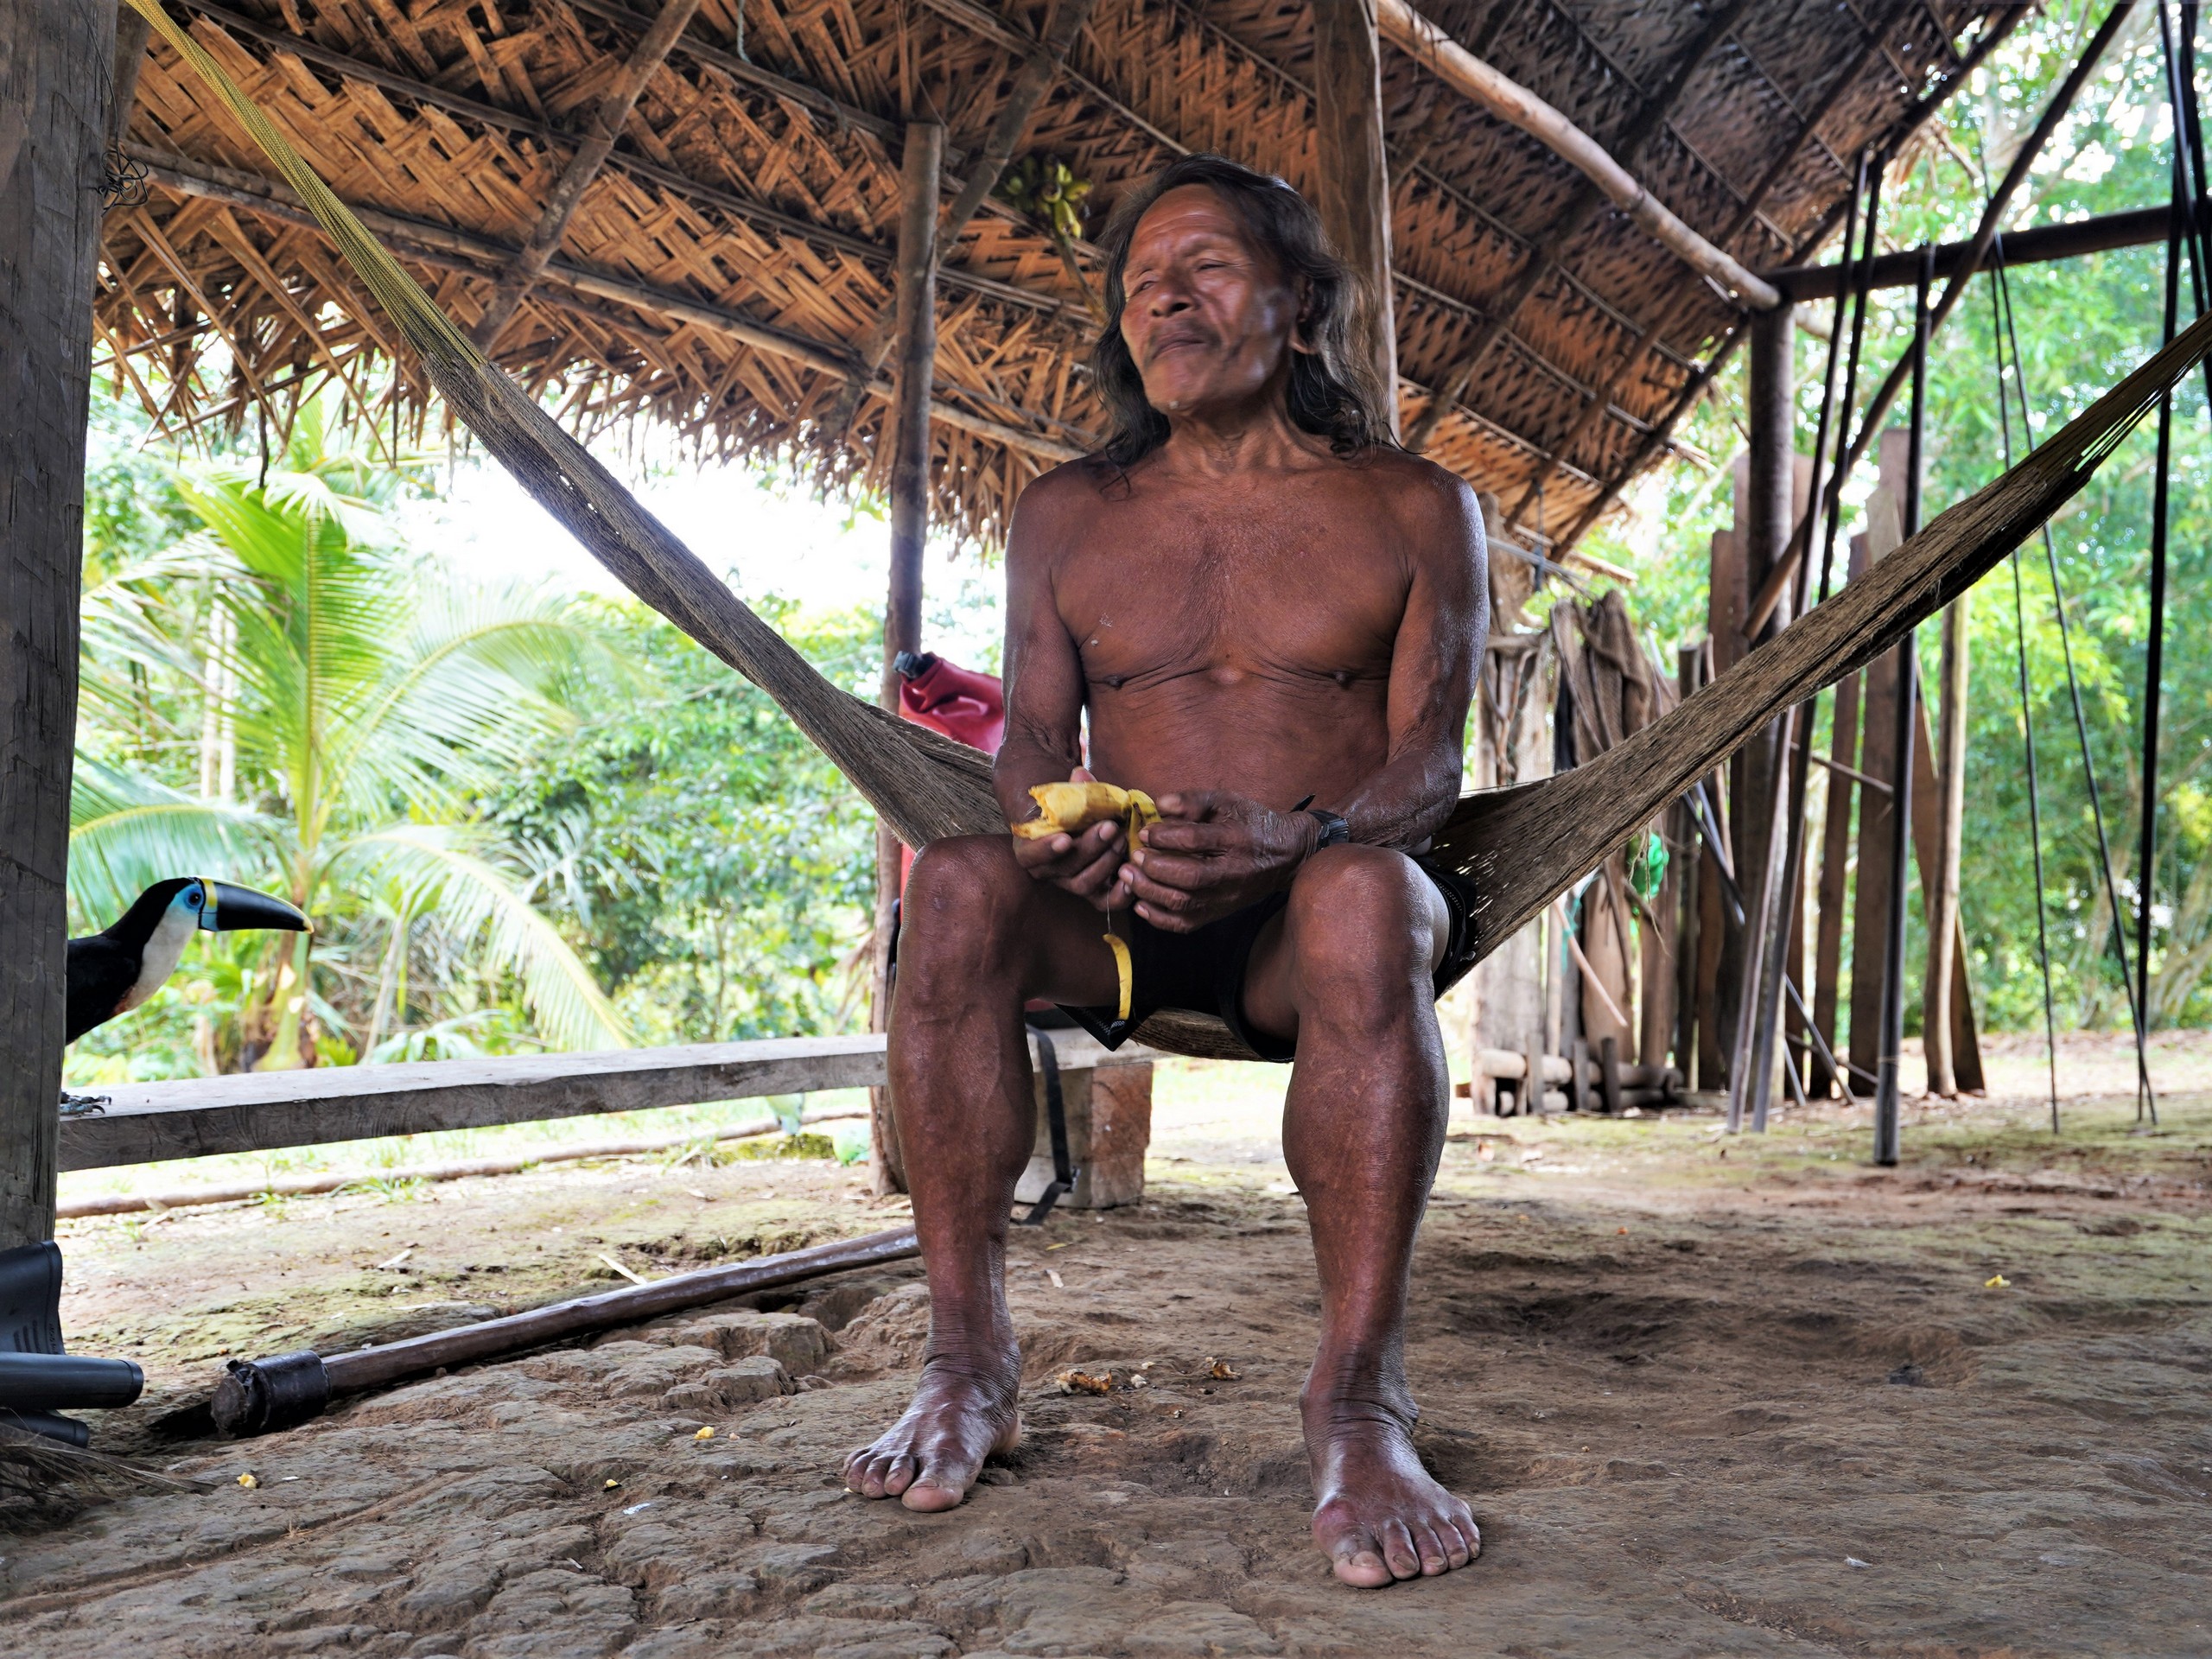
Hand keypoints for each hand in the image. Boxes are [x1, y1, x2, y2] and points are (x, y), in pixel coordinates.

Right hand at [1009, 767, 1132, 910]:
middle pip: (1066, 868)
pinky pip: (1104, 902)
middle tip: (1111, 827)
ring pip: (1085, 884)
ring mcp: (1070, 883)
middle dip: (1091, 847)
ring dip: (1106, 862)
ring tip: (1122, 838)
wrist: (1078, 821)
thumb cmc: (1069, 806)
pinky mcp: (1093, 892)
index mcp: (1031, 848)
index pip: (1030, 855)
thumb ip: (1074, 786)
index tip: (1064, 839)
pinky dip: (1119, 894)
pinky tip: (1130, 876)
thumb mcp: (1068, 794)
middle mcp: (1049, 871)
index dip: (1046, 850)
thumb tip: (1081, 773)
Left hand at [1117, 790, 1318, 932]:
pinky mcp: (1219, 913)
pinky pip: (1186, 924)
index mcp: (1236, 840)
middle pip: (1189, 877)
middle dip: (1154, 868)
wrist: (1285, 856)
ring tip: (1128, 876)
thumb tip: (1158, 803)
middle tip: (1133, 857)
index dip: (1165, 837)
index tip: (1145, 832)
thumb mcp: (1228, 802)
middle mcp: (1232, 873)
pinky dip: (1159, 918)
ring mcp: (1226, 898)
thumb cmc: (1251, 823)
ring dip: (1150, 892)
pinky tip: (1141, 904)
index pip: (1196, 841)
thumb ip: (1193, 801)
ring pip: (1184, 904)